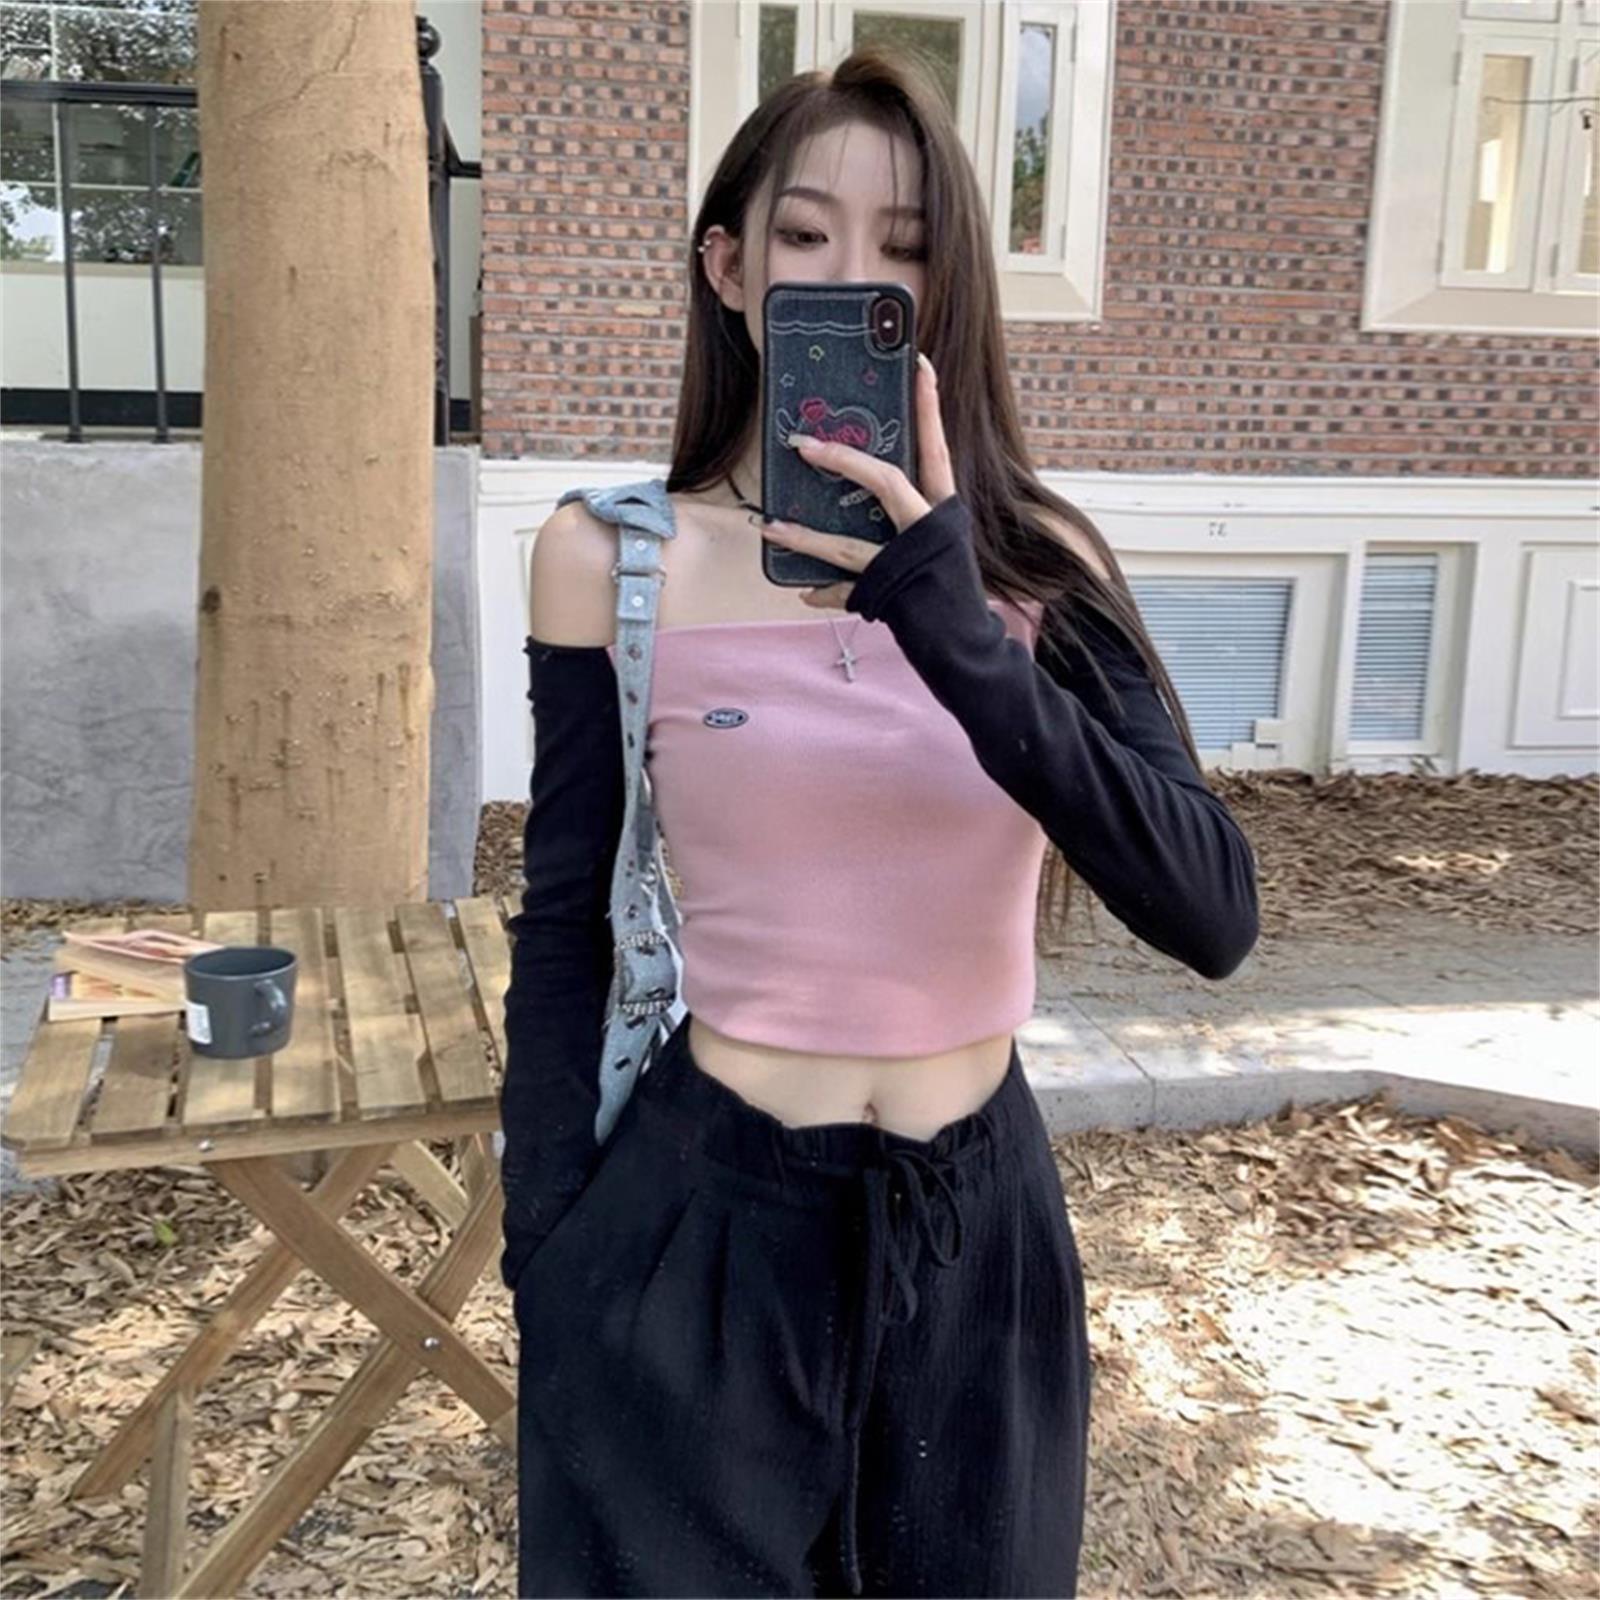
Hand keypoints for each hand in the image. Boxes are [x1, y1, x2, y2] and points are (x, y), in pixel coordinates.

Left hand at [759, 351, 957, 610]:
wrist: (965, 644)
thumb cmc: (946, 586)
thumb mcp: (936, 542)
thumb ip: (906, 513)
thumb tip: (859, 487)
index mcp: (943, 511)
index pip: (936, 448)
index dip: (929, 406)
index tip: (918, 363)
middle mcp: (930, 530)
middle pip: (885, 483)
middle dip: (843, 462)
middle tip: (802, 444)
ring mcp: (908, 565)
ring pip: (847, 546)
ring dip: (805, 538)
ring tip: (770, 526)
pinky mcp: (891, 597)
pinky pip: (846, 591)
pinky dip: (825, 591)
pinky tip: (803, 590)